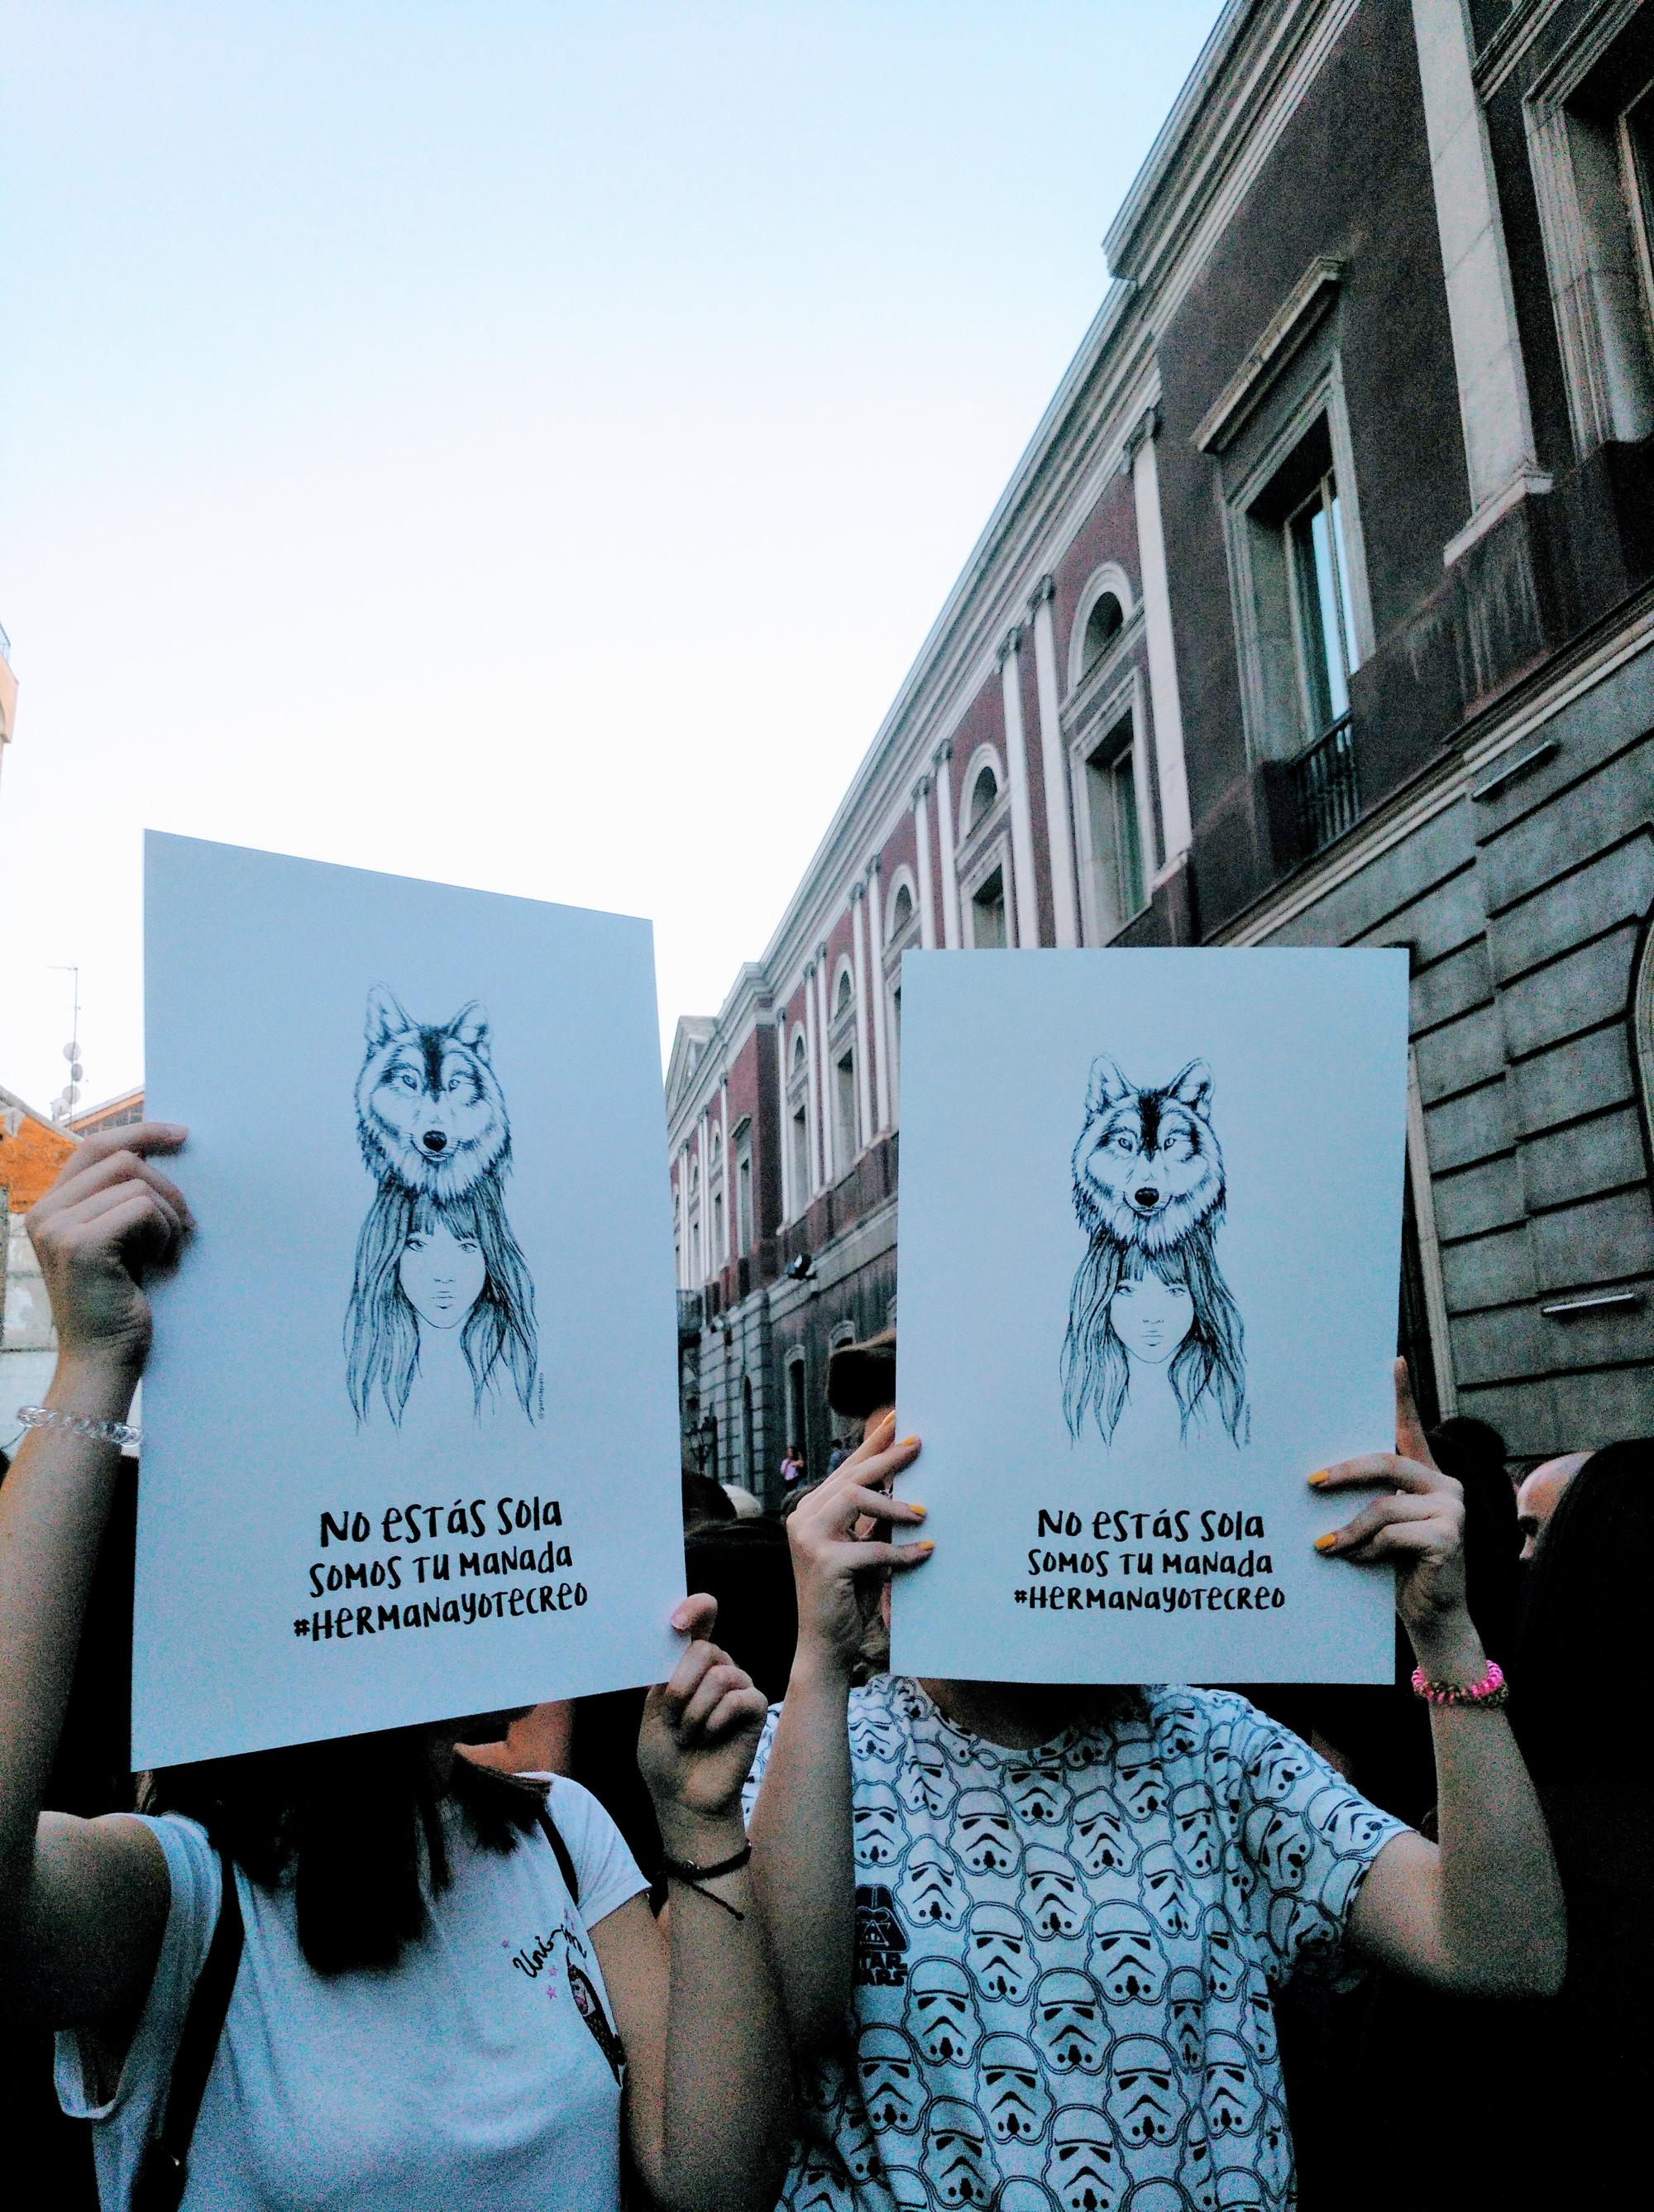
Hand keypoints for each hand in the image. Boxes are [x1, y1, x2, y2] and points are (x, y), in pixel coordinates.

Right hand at [26, 1125, 192, 1377]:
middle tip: (189, 1221)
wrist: (104, 1360)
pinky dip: (164, 1231)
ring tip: (169, 1252)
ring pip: (135, 1183)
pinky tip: (163, 1262)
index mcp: (50, 1208)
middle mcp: (44, 1213)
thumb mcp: (118, 1242)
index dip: (140, 1132)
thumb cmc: (120, 1303)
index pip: (94, 1147)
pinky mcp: (81, 1244)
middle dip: (166, 1183)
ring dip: (168, 1215)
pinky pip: (141, 1208)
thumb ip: (121, 1202)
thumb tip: (164, 1155)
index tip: (181, 1134)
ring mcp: (58, 1227)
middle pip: (118, 1157)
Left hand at [637, 1595, 769, 1853]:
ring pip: (718, 1676)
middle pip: (703, 1650)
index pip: (701, 1618)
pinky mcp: (755, 1707)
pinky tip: (709, 1738)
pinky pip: (737, 1699)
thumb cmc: (665, 1755)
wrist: (682, 1797)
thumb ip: (666, 1672)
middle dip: (679, 1690)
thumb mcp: (653, 1708)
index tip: (676, 1622)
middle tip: (673, 1719)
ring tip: (689, 1735)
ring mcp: (739, 1685)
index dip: (695, 1609)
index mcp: (690, 1662)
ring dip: (693, 1713)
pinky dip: (714, 1722)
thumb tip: (678, 1636)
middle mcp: (717, 1667)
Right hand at [784, 1412, 929, 1681]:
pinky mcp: (826, 1563)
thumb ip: (872, 1521)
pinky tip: (923, 1553)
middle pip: (851, 1476)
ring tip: (922, 1514)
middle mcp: (803, 1519)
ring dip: (895, 1506)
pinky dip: (902, 1551)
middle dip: (887, 1458)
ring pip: (856, 1498)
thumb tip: (905, 1489)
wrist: (824, 1646)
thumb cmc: (846, 1596)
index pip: (845, 1470)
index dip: (871, 1446)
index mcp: (810, 1512)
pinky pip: (873, 1547)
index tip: (897, 1424)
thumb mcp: (861, 1549)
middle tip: (918, 1445)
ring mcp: (810, 1540)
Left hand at [1311, 1360, 1481, 1678]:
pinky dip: (1367, 1550)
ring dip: (1348, 1531)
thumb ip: (1369, 1497)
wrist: (1432, 1616)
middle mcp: (1446, 1485)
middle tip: (1310, 1482)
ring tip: (1327, 1547)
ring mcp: (1452, 1509)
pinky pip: (1391, 1536)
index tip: (1393, 1361)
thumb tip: (1318, 1476)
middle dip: (1343, 1472)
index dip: (1403, 1395)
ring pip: (1383, 1506)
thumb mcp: (1381, 1526)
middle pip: (1386, 1463)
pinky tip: (1360, 1563)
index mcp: (1427, 1475)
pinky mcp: (1449, 1537)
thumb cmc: (1398, 1567)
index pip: (1412, 1428)